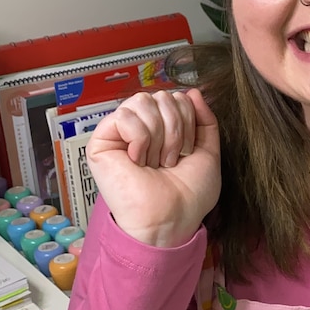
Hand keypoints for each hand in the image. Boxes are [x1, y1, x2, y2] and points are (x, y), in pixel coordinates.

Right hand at [85, 88, 220, 246]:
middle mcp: (141, 127)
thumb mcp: (208, 151)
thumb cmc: (189, 195)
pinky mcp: (101, 142)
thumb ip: (204, 120)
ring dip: (158, 136)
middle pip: (162, 96)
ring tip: (154, 162)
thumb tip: (193, 92)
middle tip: (170, 160)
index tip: (186, 151)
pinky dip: (139, 139)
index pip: (177, 97)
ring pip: (142, 101)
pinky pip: (123, 115)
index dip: (188, 120)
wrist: (172, 218)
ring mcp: (120, 133)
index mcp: (163, 128)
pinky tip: (137, 160)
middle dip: (175, 129)